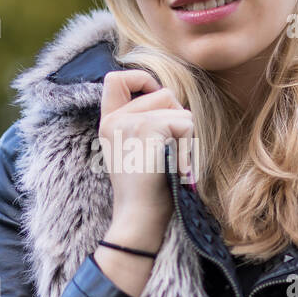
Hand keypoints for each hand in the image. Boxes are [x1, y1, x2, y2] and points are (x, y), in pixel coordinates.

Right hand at [98, 70, 193, 238]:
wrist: (138, 218)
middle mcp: (114, 119)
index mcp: (108, 122)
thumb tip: (168, 97)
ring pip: (177, 107)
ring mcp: (129, 122)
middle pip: (162, 92)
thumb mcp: (134, 150)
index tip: (154, 99)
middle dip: (176, 118)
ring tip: (172, 160)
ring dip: (185, 134)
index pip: (115, 78)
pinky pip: (185, 123)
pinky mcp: (147, 129)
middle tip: (169, 151)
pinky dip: (189, 146)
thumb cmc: (146, 190)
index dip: (141, 79)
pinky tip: (176, 166)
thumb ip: (141, 121)